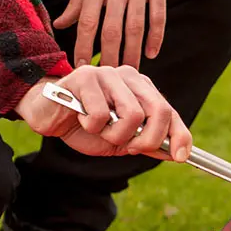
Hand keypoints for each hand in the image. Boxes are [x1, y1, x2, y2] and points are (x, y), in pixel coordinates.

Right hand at [15, 65, 191, 161]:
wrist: (49, 116)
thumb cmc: (86, 127)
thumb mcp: (121, 140)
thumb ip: (146, 144)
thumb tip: (176, 153)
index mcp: (141, 90)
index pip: (169, 112)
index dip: (179, 135)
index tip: (181, 156)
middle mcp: (129, 77)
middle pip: (159, 111)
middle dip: (149, 140)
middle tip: (131, 148)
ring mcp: (108, 74)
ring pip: (132, 115)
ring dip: (115, 135)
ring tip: (99, 130)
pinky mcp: (85, 77)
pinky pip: (101, 114)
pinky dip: (92, 126)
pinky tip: (82, 119)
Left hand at [53, 0, 171, 69]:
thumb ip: (78, 0)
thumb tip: (61, 25)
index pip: (88, 22)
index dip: (84, 48)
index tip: (83, 68)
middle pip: (112, 30)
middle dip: (110, 57)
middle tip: (109, 78)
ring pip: (135, 27)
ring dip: (132, 53)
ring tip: (129, 72)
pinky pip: (158, 15)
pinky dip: (156, 37)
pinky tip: (151, 54)